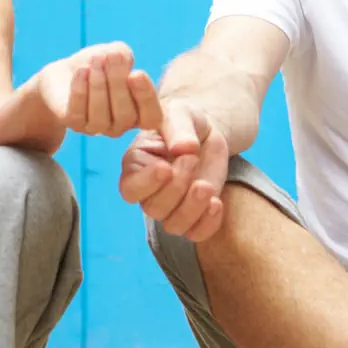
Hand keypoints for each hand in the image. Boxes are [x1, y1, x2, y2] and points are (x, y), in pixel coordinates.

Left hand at [38, 42, 161, 137]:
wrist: (68, 70)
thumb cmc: (100, 63)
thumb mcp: (117, 53)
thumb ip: (125, 56)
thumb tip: (122, 61)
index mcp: (140, 112)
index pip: (151, 118)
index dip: (146, 98)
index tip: (136, 73)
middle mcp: (121, 125)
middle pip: (125, 115)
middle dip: (118, 83)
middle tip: (112, 57)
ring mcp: (97, 128)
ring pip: (101, 117)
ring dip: (99, 85)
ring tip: (96, 60)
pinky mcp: (75, 124)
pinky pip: (78, 113)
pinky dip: (80, 90)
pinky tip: (82, 71)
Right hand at [119, 100, 230, 241]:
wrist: (207, 132)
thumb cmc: (185, 120)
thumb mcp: (180, 113)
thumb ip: (178, 128)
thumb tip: (184, 149)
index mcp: (137, 166)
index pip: (130, 188)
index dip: (146, 183)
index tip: (166, 168)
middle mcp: (150, 192)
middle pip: (154, 208)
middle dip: (176, 187)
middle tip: (191, 159)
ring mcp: (172, 207)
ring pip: (174, 225)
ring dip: (192, 209)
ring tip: (206, 185)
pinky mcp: (195, 215)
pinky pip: (196, 234)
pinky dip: (208, 224)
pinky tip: (217, 203)